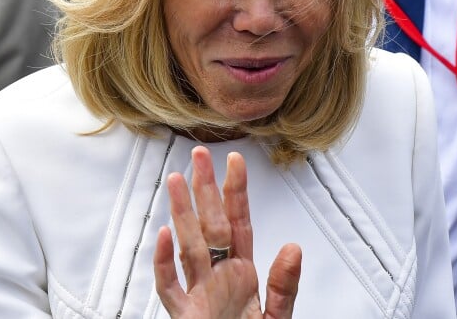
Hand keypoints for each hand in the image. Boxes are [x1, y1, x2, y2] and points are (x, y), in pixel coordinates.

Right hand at [154, 146, 301, 317]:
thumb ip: (284, 287)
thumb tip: (293, 247)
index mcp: (242, 272)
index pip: (238, 222)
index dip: (236, 191)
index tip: (234, 160)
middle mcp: (218, 276)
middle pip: (210, 225)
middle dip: (205, 190)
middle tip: (198, 155)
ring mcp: (198, 293)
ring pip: (188, 246)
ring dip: (182, 214)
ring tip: (176, 180)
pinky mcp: (184, 316)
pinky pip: (169, 287)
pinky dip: (163, 263)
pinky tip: (164, 236)